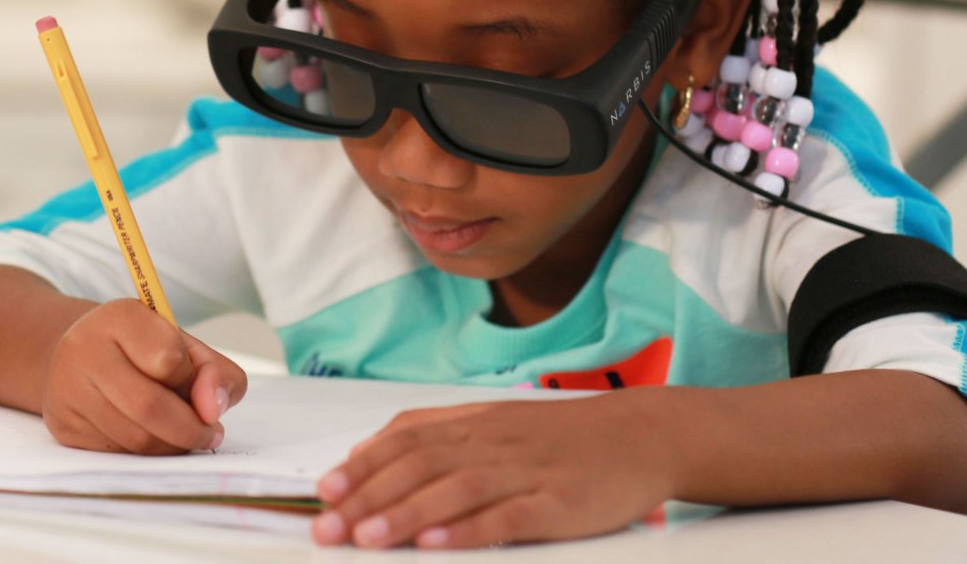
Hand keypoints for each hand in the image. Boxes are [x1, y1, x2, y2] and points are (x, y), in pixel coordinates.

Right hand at [40, 299, 247, 455]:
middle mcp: (84, 348)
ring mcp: (67, 389)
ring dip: (171, 445)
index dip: (193, 380)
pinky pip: (117, 454)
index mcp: (120, 317)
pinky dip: (145, 454)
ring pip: (134, 438)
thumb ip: (216, 373)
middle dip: (190, 429)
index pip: (169, 359)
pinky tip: (150, 436)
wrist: (84, 357)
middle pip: (149, 406)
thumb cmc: (143, 353)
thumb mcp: (186, 348)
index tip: (199, 386)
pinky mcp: (64, 425)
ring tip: (182, 434)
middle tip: (209, 434)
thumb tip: (213, 411)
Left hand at [311, 391, 675, 548]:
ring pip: (455, 491)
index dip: (362, 466)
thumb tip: (367, 449)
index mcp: (473, 425)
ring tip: (368, 539)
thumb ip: (432, 431)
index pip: (405, 441)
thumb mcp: (492, 422)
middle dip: (368, 499)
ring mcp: (525, 473)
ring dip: (406, 515)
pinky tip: (439, 544)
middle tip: (328, 527)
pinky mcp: (558, 504)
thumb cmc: (560, 436)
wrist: (642, 434)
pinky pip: (508, 517)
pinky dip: (470, 531)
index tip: (324, 492)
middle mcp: (492, 444)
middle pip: (420, 468)